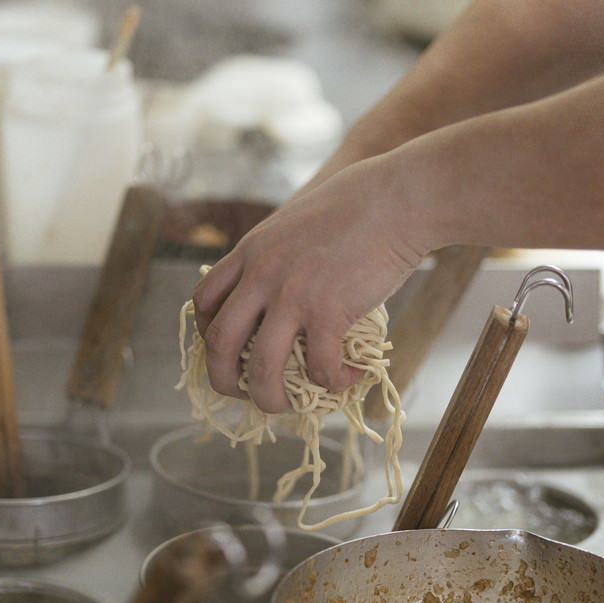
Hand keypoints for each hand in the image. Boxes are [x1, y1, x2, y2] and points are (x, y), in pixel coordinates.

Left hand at [191, 156, 435, 412]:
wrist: (399, 197)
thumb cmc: (360, 204)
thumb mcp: (297, 222)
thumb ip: (281, 255)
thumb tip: (288, 289)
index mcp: (251, 251)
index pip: (204, 301)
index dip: (208, 334)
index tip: (230, 350)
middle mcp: (262, 275)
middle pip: (220, 343)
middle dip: (225, 380)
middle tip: (246, 393)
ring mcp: (292, 295)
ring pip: (262, 368)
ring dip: (272, 398)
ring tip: (292, 405)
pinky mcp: (328, 312)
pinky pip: (319, 367)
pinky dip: (333, 382)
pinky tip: (349, 376)